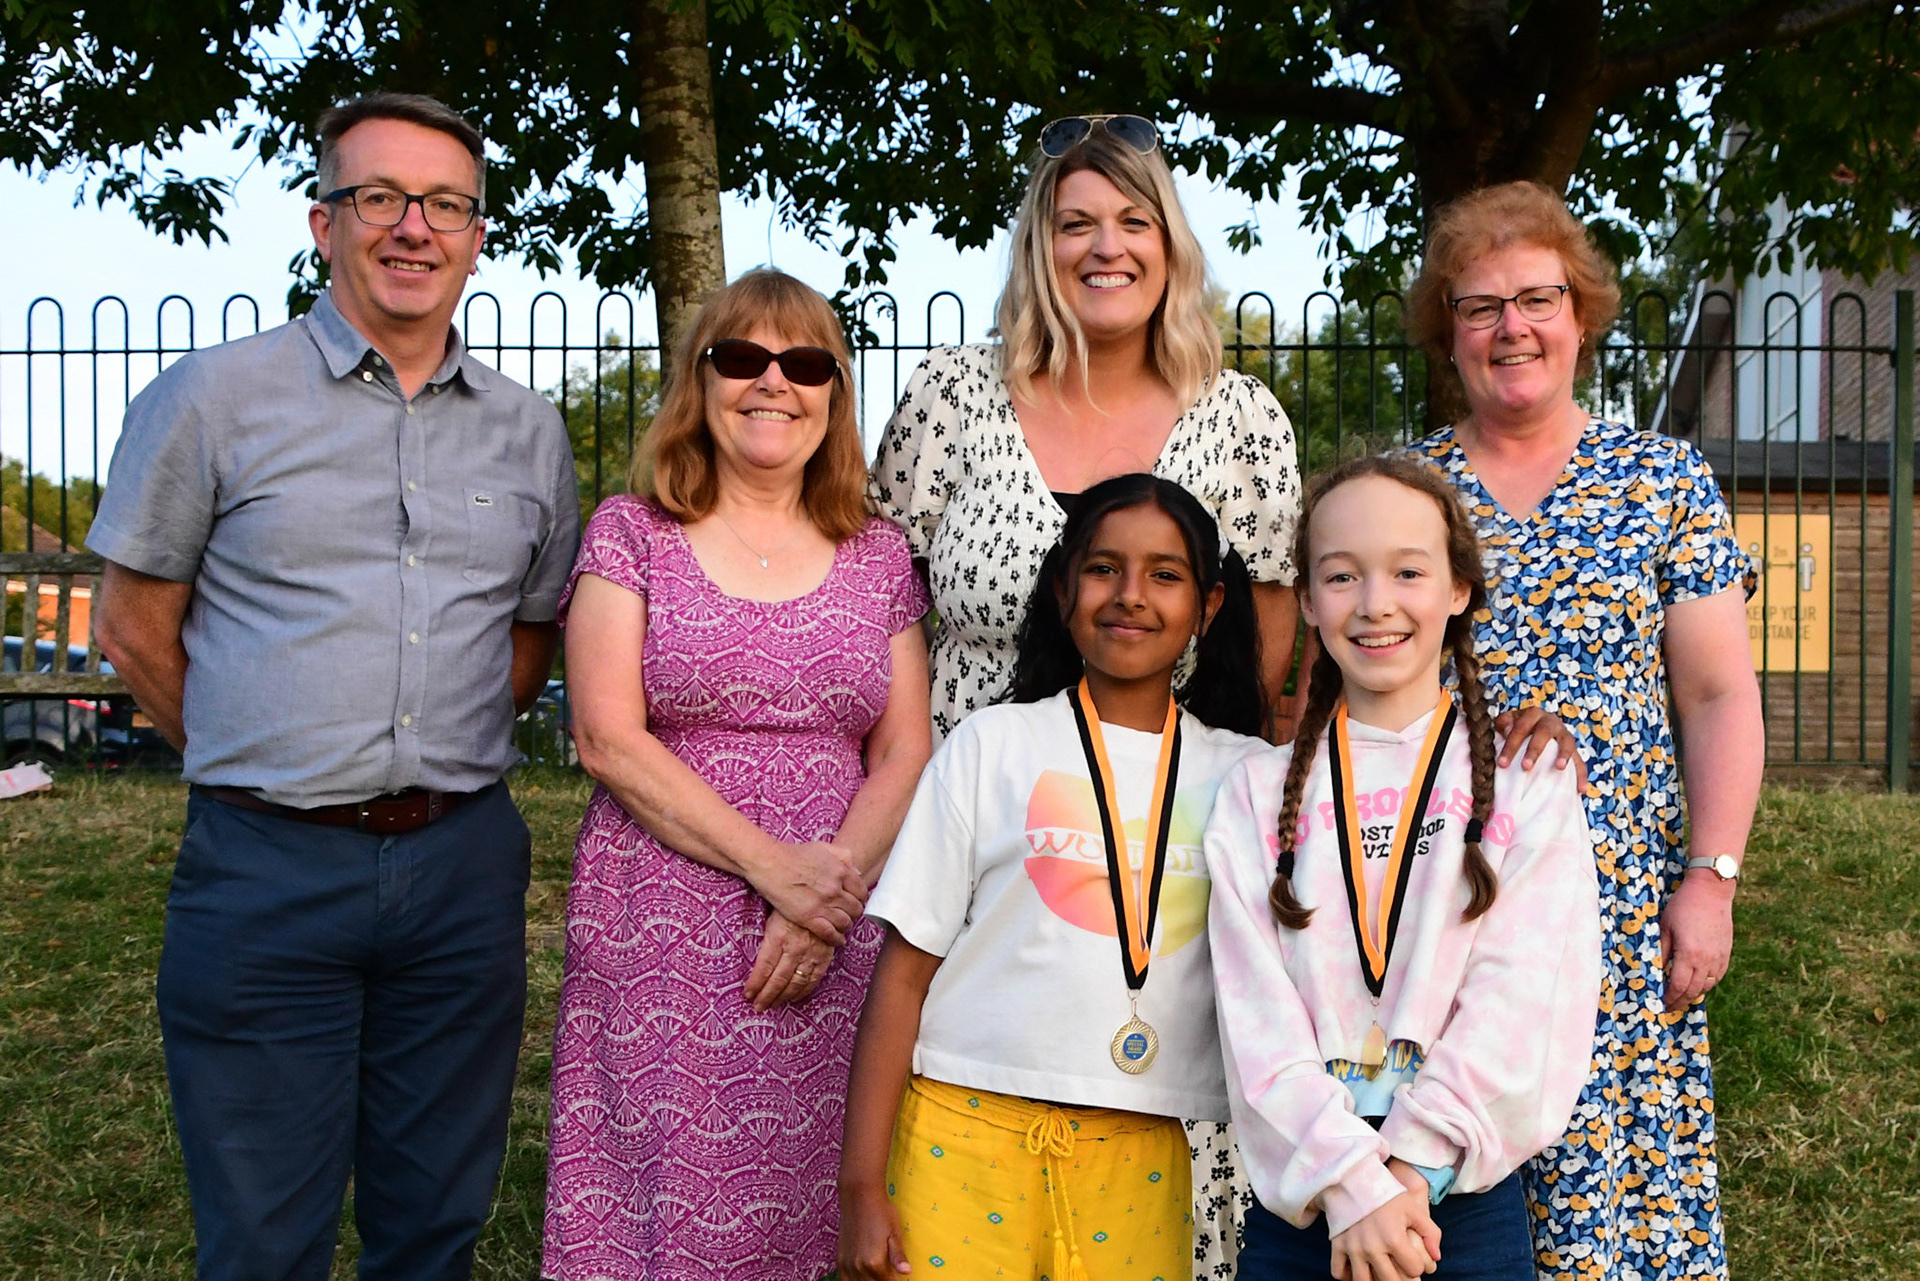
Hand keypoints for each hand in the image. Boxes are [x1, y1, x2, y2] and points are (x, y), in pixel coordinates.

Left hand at [744, 909, 834, 1010]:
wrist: (820, 899)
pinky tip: (794, 998)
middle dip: (766, 995)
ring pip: (795, 983)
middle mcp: (795, 947)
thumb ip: (766, 939)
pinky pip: (814, 979)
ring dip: (783, 997)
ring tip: (772, 1005)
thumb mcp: (773, 917)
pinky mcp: (824, 956)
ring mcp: (811, 953)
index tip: (748, 994)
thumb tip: (753, 962)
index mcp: (779, 936)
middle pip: (778, 979)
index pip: (764, 967)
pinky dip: (804, 991)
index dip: (755, 984)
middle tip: (758, 1006)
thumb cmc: (792, 906)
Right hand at [753, 839, 867, 944]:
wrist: (770, 863)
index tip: (855, 902)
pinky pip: (829, 933)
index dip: (860, 899)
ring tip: (842, 927)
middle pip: (855, 909)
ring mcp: (822, 904)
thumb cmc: (793, 854)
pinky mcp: (808, 917)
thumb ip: (843, 857)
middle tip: (848, 915)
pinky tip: (837, 940)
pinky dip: (836, 939)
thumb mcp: (823, 848)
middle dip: (854, 913)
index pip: (861, 892)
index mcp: (840, 871)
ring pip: (845, 922)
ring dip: (845, 926)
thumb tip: (857, 872)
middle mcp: (835, 889)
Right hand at [837, 1180, 911, 1277]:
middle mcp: (858, 1267)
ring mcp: (847, 1264)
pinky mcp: (840, 1260)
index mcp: (874, 1262)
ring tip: (879, 1276)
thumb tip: (908, 1272)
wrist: (859, 1196)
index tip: (900, 1278)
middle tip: (891, 1276)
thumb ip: (898, 1256)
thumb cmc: (882, 1212)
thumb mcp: (895, 1233)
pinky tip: (864, 1278)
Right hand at [1328, 1173, 1439, 1280]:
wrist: (1354, 1177)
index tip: (1416, 1258)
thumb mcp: (1413, 1209)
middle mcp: (1372, 1246)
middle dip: (1401, 1279)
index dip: (1419, 1266)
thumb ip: (1431, 1233)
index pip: (1415, 1270)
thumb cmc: (1387, 1194)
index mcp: (1394, 1237)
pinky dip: (1347, 1276)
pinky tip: (1359, 1268)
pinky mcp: (1337, 1244)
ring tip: (1381, 1271)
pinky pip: (1338, 1272)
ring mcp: (1352, 1247)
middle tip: (1400, 1269)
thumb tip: (1437, 1258)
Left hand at [1495, 705, 1587, 792]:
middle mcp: (1551, 721)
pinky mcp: (1574, 748)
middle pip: (1543, 733)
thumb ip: (1504, 724)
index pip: (1520, 728)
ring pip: (1567, 743)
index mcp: (1532, 714)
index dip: (1511, 746)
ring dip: (1564, 755)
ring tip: (1559, 768)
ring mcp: (1564, 734)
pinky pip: (1580, 761)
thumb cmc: (1517, 728)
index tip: (1502, 764)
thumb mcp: (1507, 722)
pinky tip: (1582, 789)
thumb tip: (1507, 730)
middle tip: (1526, 767)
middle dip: (1534, 750)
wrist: (1535, 725)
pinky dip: (1582, 775)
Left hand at [1658, 870, 1735, 1011]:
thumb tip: (1654, 970)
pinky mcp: (1726, 953)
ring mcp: (1719, 958)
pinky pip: (1717, 976)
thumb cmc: (1683, 906)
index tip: (1662, 1004)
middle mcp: (1707, 960)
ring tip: (1682, 998)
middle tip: (1670, 1007)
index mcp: (1689, 954)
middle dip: (1681, 1001)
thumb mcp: (1665, 927)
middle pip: (1694, 991)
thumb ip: (1662, 950)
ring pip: (1707, 986)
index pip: (1679, 986)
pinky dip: (1706, 984)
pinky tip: (1697, 983)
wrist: (1711, 891)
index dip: (1670, 998)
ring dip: (1694, 994)